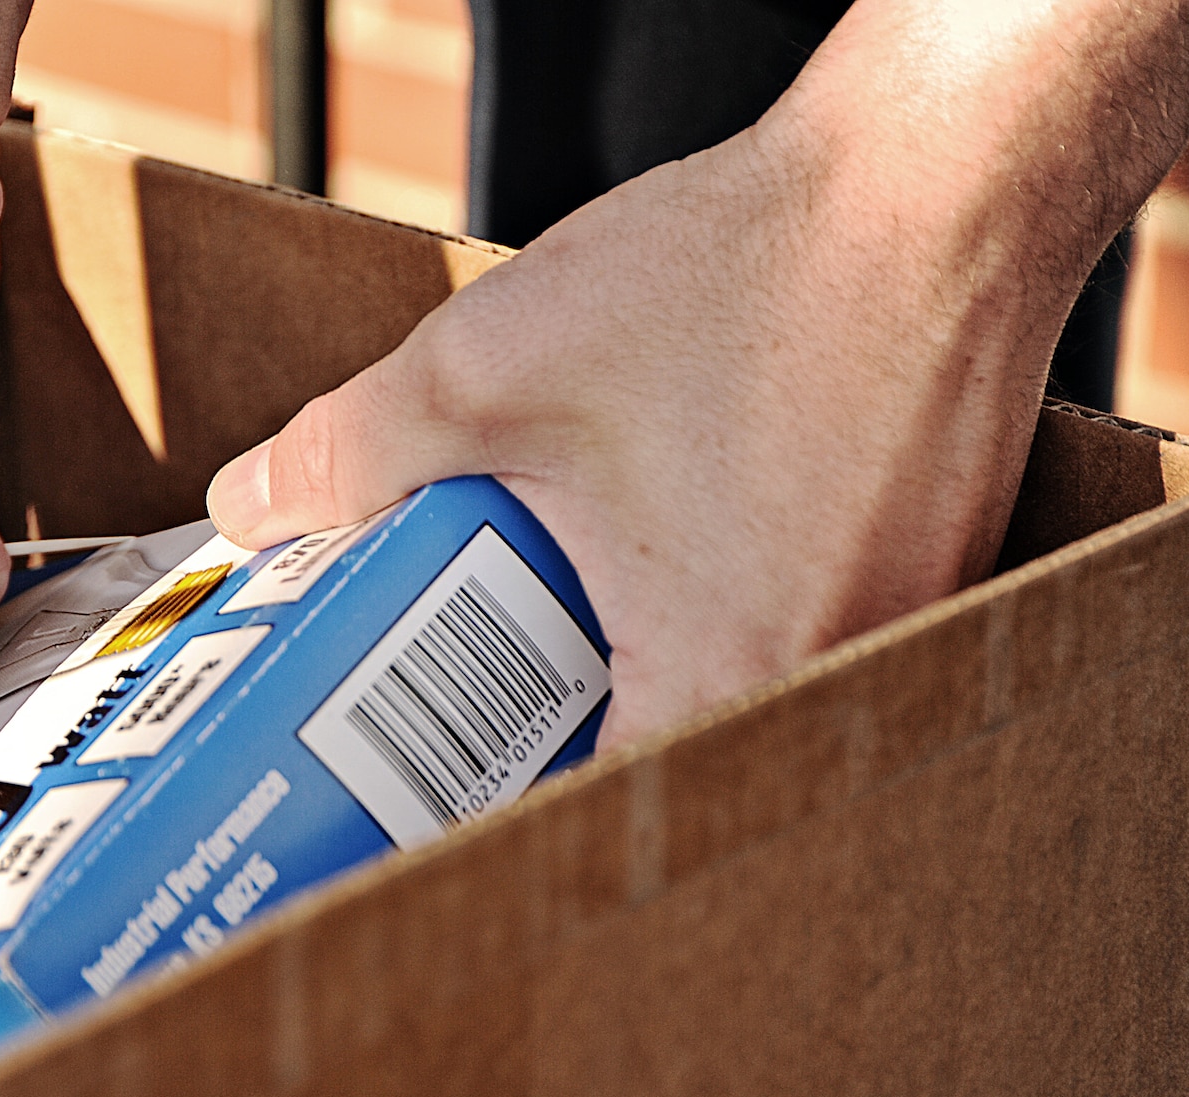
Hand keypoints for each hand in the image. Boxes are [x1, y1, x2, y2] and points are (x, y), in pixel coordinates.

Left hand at [208, 0, 1188, 750]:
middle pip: (655, 768)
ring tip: (548, 618)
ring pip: (725, 699)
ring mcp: (893, 633)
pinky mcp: (923, 573)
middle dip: (548, 739)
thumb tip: (248, 510)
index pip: (583, 824)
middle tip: (458, 706)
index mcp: (721, 681)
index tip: (421, 809)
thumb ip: (348, 455)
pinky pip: (791, 632)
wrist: (939, 181)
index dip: (486, 821)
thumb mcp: (492, 370)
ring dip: (630, 671)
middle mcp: (826, 688)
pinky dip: (712, 609)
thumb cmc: (746, 274)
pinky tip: (660, 542)